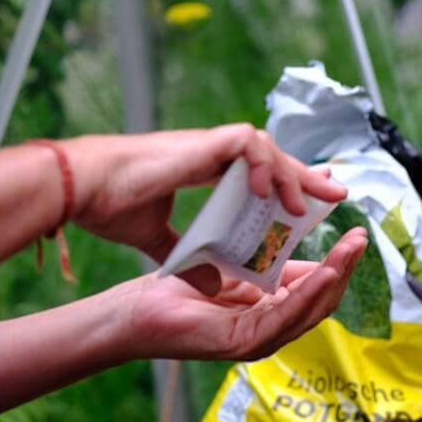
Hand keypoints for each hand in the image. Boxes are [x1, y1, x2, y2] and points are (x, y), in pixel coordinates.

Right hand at [64, 124, 346, 265]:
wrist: (84, 192)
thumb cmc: (112, 207)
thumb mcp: (160, 241)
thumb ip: (190, 257)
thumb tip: (208, 279)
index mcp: (207, 178)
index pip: (260, 183)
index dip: (288, 194)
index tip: (312, 214)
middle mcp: (214, 160)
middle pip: (275, 164)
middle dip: (307, 180)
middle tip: (337, 195)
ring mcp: (211, 147)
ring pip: (270, 150)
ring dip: (292, 176)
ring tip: (308, 206)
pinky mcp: (206, 142)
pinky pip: (250, 144)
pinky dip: (264, 164)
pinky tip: (269, 193)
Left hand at [116, 228, 367, 361]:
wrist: (134, 311)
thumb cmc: (175, 290)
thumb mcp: (234, 268)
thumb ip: (268, 262)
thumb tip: (301, 235)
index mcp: (270, 312)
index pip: (315, 288)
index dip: (338, 262)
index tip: (355, 233)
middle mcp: (270, 330)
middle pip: (322, 301)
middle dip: (345, 268)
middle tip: (361, 237)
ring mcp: (258, 340)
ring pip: (310, 311)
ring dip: (334, 279)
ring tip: (350, 250)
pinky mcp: (241, 344)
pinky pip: (283, 317)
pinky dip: (306, 295)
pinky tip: (322, 272)